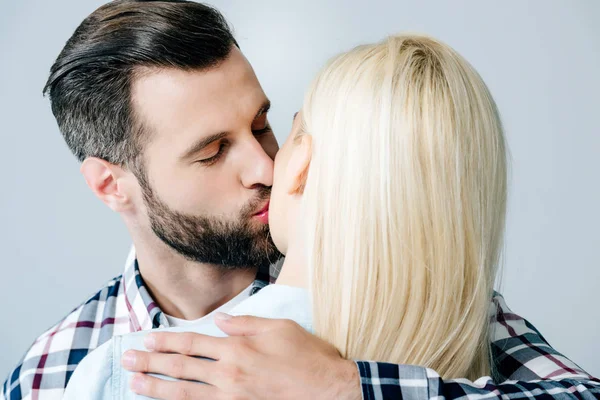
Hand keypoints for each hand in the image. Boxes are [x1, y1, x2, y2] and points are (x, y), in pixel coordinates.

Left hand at [122, 314, 360, 399]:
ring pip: (186, 393)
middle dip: (151, 364)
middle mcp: (229, 374)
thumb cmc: (307, 356)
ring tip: (135, 385)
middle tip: (127, 362)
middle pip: (181, 368)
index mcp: (237, 348)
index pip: (192, 343)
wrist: (328, 389)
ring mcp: (232, 397)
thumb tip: (219, 319)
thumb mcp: (279, 327)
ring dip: (157, 389)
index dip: (166, 342)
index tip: (145, 340)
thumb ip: (245, 323)